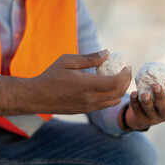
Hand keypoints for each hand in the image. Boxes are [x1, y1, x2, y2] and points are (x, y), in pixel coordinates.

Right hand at [0, 50, 131, 115]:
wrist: (37, 96)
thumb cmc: (51, 76)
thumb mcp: (68, 61)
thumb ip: (89, 58)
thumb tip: (107, 53)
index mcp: (86, 85)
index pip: (115, 82)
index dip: (125, 74)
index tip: (126, 66)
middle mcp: (90, 99)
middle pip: (118, 93)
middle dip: (126, 81)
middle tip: (125, 71)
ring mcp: (88, 107)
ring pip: (114, 101)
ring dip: (120, 90)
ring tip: (118, 77)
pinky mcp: (85, 111)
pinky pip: (105, 105)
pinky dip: (112, 96)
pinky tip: (107, 86)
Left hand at [120, 78, 164, 130]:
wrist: (140, 117)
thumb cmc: (152, 100)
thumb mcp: (158, 94)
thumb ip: (158, 84)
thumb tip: (152, 69)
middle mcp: (164, 113)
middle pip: (164, 107)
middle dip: (160, 96)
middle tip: (156, 85)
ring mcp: (152, 118)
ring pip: (150, 111)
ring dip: (147, 101)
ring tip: (144, 94)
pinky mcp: (141, 120)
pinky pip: (137, 110)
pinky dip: (135, 102)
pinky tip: (133, 94)